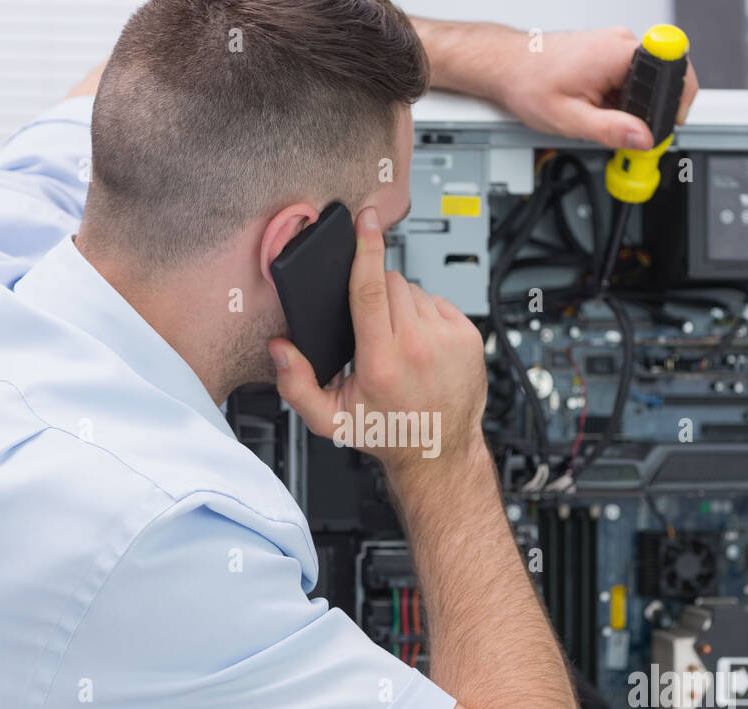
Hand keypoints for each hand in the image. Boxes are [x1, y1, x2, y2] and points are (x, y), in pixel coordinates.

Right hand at [268, 207, 486, 483]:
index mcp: (381, 360)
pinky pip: (437, 301)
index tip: (365, 220)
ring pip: (414, 290)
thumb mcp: (330, 421)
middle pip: (389, 283)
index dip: (365, 248)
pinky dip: (424, 314)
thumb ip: (296, 385)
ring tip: (399, 342)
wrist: (440, 450)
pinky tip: (419, 342)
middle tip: (373, 331)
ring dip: (401, 306)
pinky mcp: (467, 336)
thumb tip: (280, 349)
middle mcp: (418, 346)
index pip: (370, 289)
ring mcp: (447, 338)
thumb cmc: (388, 433)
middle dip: (375, 294)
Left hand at [496, 27, 698, 149]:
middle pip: (662, 78)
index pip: (674, 67)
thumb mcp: (570, 118)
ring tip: (603, 117)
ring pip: (647, 81)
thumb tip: (644, 139)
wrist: (507, 66)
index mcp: (617, 53)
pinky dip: (622, 99)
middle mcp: (621, 42)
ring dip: (633, 107)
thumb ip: (611, 130)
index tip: (669, 124)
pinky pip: (631, 78)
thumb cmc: (529, 84)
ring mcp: (616, 45)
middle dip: (652, 111)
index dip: (679, 99)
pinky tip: (599, 107)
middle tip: (630, 135)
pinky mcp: (610, 52)